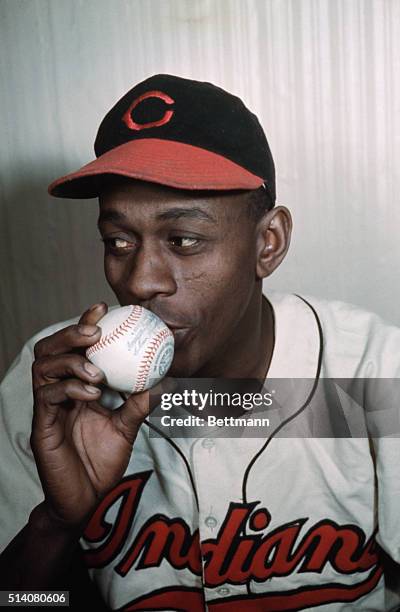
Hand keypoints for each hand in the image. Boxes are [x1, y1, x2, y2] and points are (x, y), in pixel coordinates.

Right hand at [31, 303, 148, 530]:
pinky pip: (48, 397)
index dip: (85, 324)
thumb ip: (140, 402)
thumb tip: (163, 379)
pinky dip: (70, 388)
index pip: (74, 348)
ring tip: (96, 369)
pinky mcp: (41, 426)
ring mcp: (47, 408)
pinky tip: (91, 392)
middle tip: (95, 332)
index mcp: (75, 386)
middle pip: (49, 349)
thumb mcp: (128, 426)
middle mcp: (57, 391)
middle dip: (70, 334)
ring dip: (71, 361)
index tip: (103, 308)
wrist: (89, 500)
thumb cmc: (103, 461)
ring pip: (43, 368)